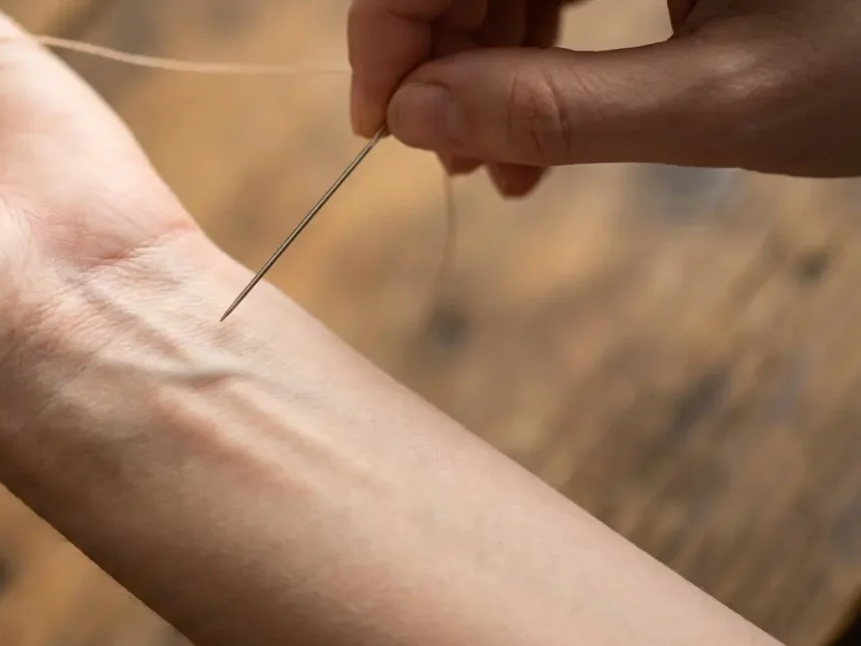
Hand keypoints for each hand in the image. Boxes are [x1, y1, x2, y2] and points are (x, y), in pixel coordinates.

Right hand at [348, 0, 860, 195]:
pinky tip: (535, 139)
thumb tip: (416, 118)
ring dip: (483, 69)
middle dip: (440, 57)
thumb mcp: (719, 100)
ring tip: (497, 168)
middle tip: (444, 158)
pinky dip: (534, 60)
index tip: (380, 120)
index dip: (394, 24)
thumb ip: (562, 110)